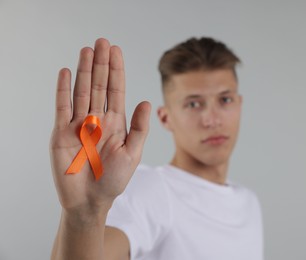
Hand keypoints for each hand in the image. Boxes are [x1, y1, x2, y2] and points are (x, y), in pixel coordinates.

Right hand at [50, 38, 150, 213]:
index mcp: (116, 122)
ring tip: (87, 50)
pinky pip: (62, 107)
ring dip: (84, 71)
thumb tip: (146, 101)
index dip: (116, 71)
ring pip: (82, 91)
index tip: (116, 51)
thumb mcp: (132, 153)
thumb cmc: (113, 179)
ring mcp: (79, 124)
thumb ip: (139, 128)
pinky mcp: (62, 132)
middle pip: (99, 85)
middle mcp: (97, 119)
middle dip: (101, 64)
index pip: (116, 90)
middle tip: (102, 42)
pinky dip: (64, 90)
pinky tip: (67, 72)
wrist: (90, 200)